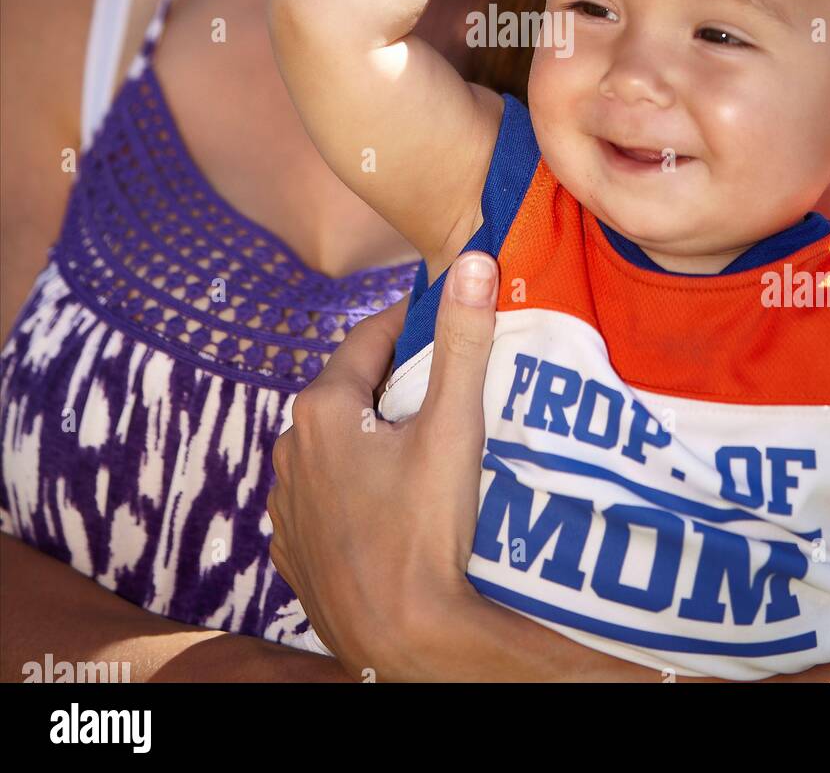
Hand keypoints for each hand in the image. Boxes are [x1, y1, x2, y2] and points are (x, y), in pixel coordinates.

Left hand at [266, 251, 499, 679]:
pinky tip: (393, 502)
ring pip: (335, 446)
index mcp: (322, 409)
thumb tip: (471, 260)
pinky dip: (356, 487)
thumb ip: (461, 341)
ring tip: (425, 446)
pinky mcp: (293, 550)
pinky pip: (325, 497)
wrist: (401, 641)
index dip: (411, 321)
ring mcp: (286, 505)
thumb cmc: (426, 532)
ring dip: (373, 437)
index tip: (445, 313)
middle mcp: (289, 449)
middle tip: (447, 383)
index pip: (370, 338)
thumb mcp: (453, 427)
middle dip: (395, 381)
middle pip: (352, 392)